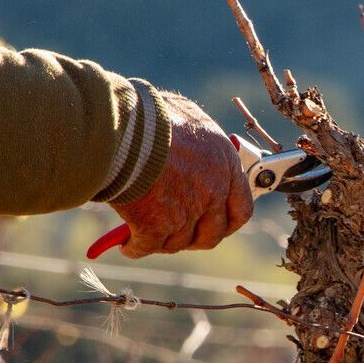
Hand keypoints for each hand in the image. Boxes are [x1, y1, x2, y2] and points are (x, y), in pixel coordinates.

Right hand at [112, 93, 252, 257]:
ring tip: (147, 235)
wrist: (121, 126)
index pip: (242, 208)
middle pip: (212, 234)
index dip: (228, 222)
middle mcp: (211, 192)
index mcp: (225, 165)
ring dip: (163, 242)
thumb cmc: (150, 114)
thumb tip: (193, 145)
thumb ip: (198, 140)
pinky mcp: (155, 226)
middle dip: (195, 238)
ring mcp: (185, 212)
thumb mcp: (188, 118)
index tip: (218, 225)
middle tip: (180, 235)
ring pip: (178, 242)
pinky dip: (135, 248)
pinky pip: (146, 247)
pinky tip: (125, 244)